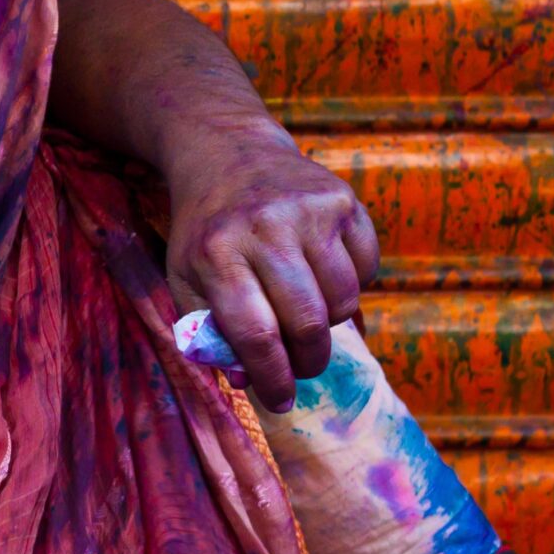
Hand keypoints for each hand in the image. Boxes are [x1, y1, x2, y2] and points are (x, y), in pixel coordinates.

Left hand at [164, 123, 379, 410]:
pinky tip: (324, 273)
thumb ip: (209, 331)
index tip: (280, 400)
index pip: (255, 333)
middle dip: (308, 359)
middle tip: (302, 366)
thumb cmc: (206, 231)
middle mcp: (264, 228)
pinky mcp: (341, 199)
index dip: (273, 377)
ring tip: (308, 314)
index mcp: (216, 254)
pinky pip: (367, 266)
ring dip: (332, 323)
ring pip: (343, 298)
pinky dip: (354, 284)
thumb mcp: (186, 277)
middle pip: (306, 321)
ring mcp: (307, 211)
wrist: (228, 153)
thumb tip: (247, 382)